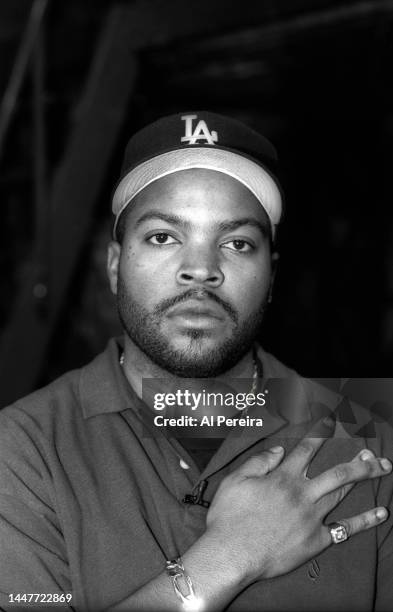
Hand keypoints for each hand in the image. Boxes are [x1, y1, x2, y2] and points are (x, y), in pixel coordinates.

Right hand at [206, 417, 390, 584]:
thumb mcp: (235, 480)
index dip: (320, 434)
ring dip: (363, 479)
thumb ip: (259, 462)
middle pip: (337, 472)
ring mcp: (311, 517)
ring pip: (343, 493)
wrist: (232, 554)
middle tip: (373, 454)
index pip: (306, 450)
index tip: (331, 423)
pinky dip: (365, 521)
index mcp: (283, 478)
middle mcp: (302, 494)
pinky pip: (345, 529)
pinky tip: (381, 513)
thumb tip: (279, 450)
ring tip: (379, 468)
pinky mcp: (316, 540)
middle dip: (358, 462)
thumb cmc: (229, 517)